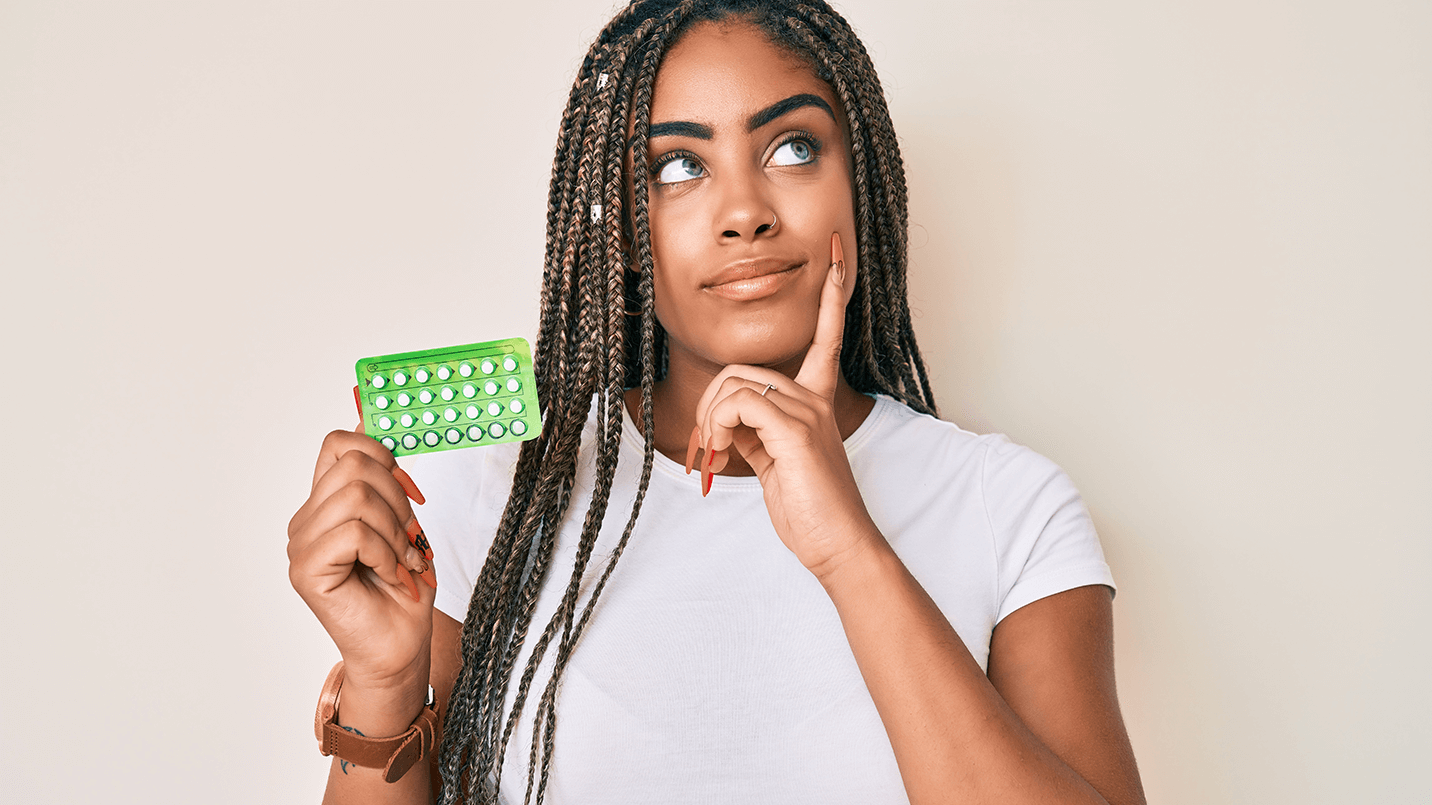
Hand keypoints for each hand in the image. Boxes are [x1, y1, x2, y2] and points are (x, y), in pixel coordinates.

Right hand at [287, 416, 437, 690]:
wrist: (402, 645)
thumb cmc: (404, 587)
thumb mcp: (404, 519)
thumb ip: (384, 473)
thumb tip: (368, 408)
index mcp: (326, 502)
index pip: (339, 442)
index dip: (382, 454)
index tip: (411, 491)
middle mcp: (306, 519)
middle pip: (354, 464)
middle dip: (398, 499)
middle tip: (411, 539)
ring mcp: (300, 544)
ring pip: (356, 496)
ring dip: (395, 531)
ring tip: (402, 562)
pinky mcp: (305, 570)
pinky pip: (355, 532)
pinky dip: (387, 553)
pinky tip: (392, 575)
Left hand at [689, 232, 880, 579]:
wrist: (838, 545)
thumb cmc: (809, 509)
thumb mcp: (773, 463)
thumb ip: (754, 431)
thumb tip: (724, 420)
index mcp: (816, 400)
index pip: (826, 335)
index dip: (832, 295)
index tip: (836, 254)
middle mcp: (816, 398)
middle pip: (739, 369)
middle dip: (710, 407)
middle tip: (707, 450)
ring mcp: (808, 411)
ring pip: (733, 384)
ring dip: (709, 422)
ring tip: (716, 458)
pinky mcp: (796, 430)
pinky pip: (739, 403)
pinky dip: (717, 428)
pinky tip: (721, 456)